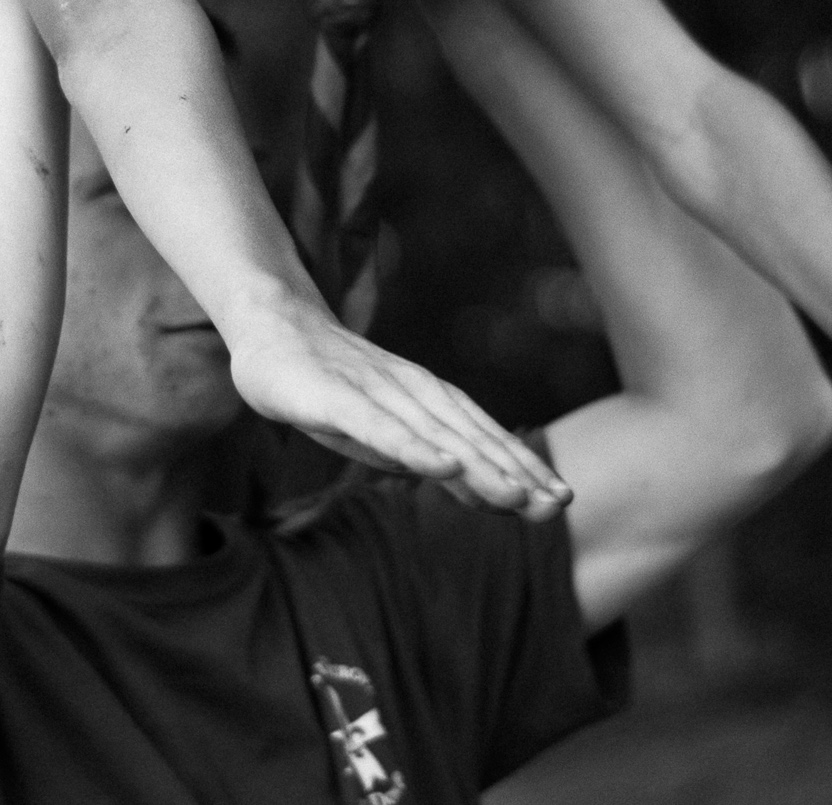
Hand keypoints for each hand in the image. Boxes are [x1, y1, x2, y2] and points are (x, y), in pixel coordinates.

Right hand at [228, 305, 572, 519]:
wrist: (271, 327)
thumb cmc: (327, 383)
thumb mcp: (378, 424)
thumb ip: (418, 449)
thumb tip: (464, 477)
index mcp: (425, 400)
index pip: (481, 436)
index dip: (521, 466)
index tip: (561, 497)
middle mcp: (411, 392)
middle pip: (469, 437)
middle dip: (515, 472)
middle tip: (559, 503)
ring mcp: (375, 392)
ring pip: (435, 435)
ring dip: (479, 466)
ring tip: (518, 497)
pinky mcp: (336, 398)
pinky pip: (380, 428)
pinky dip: (414, 448)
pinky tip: (443, 467)